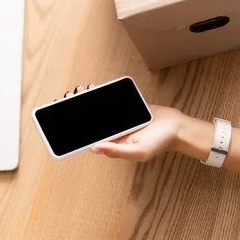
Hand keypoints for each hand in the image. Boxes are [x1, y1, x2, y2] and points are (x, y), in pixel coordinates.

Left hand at [58, 86, 182, 161]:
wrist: (177, 127)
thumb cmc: (159, 143)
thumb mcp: (138, 151)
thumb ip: (117, 151)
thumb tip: (94, 148)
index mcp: (113, 144)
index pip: (89, 137)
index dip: (74, 130)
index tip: (62, 119)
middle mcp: (114, 132)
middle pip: (91, 121)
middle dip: (78, 110)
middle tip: (67, 99)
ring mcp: (119, 119)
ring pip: (99, 109)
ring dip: (87, 100)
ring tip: (79, 91)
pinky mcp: (126, 108)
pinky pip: (110, 101)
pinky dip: (101, 94)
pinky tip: (93, 88)